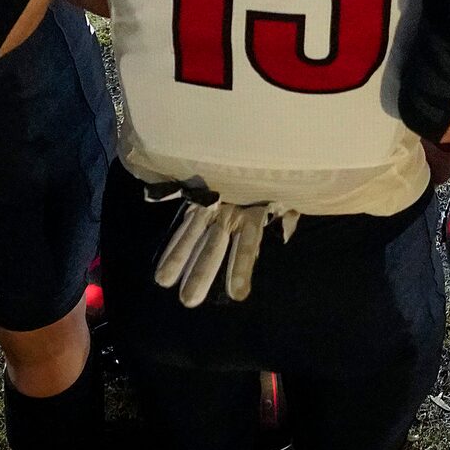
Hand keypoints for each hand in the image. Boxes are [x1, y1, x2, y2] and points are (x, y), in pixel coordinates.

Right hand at [150, 188, 299, 305]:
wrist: (260, 149)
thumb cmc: (275, 184)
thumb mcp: (288, 200)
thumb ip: (286, 217)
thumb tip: (288, 225)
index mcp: (255, 213)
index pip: (247, 243)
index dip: (242, 267)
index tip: (237, 293)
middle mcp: (230, 211)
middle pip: (214, 245)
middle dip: (201, 272)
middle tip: (189, 300)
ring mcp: (212, 206)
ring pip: (192, 233)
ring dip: (178, 257)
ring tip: (163, 281)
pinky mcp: (200, 200)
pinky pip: (184, 222)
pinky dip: (171, 240)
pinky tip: (160, 258)